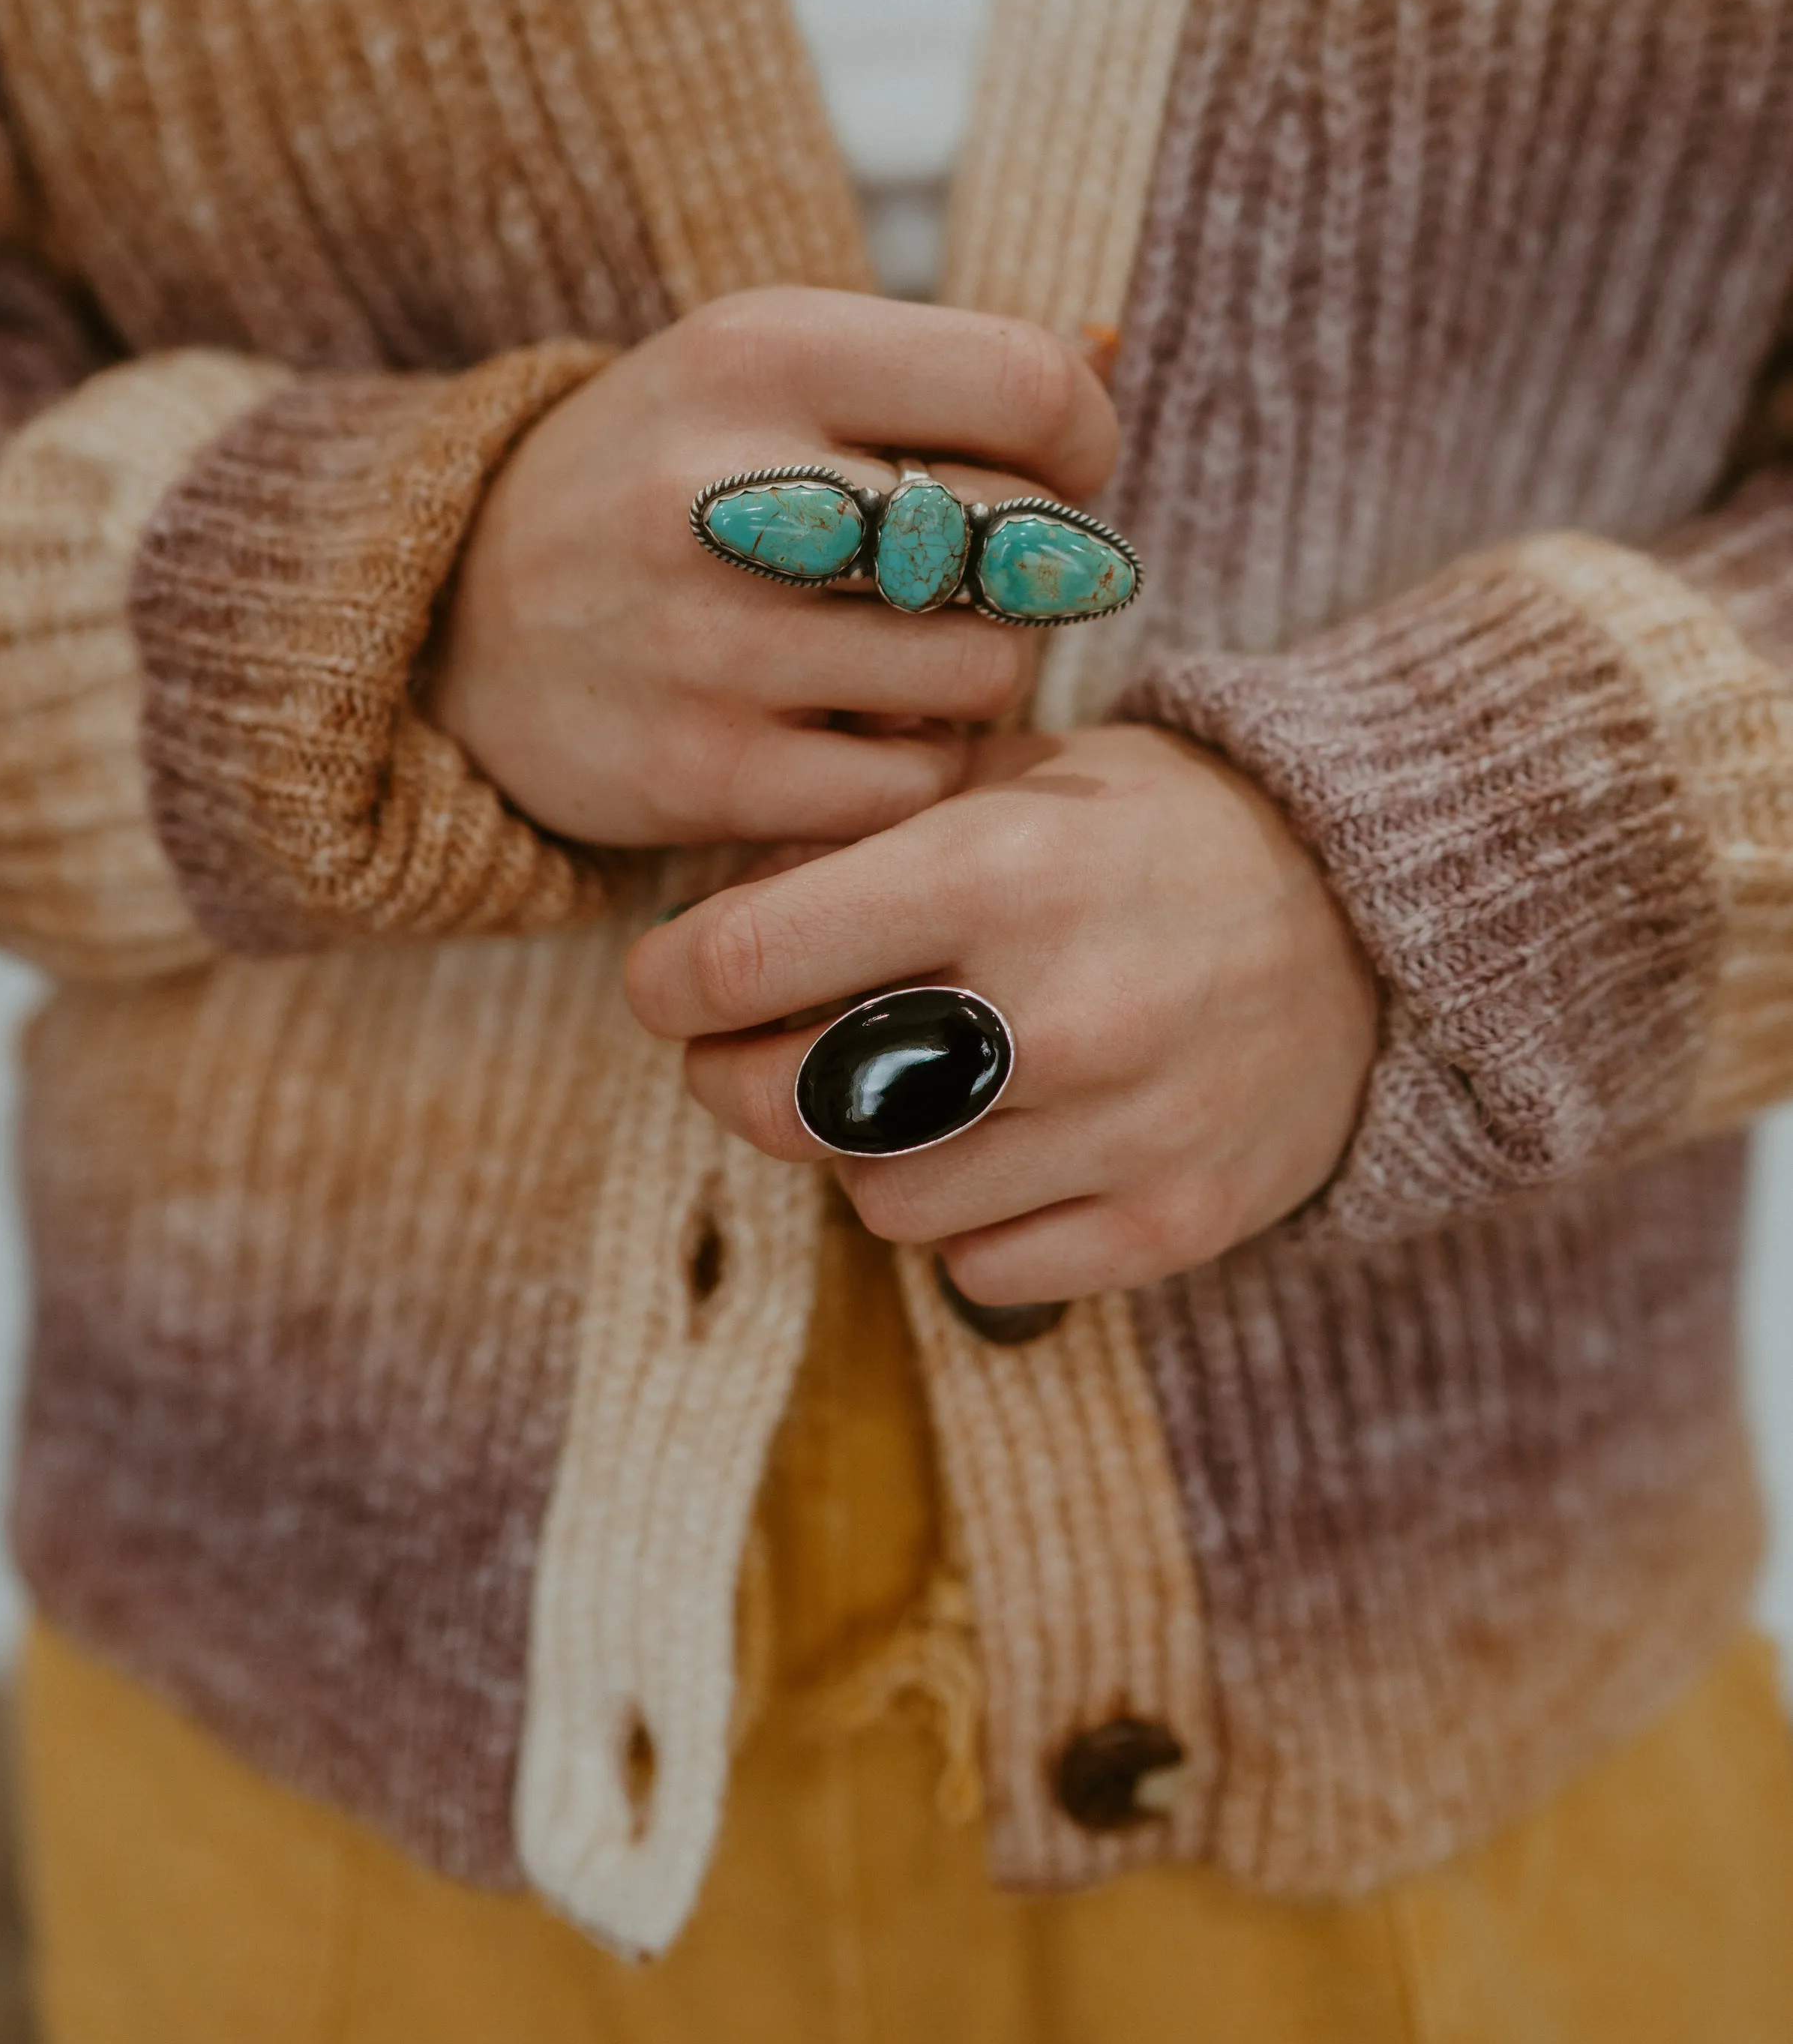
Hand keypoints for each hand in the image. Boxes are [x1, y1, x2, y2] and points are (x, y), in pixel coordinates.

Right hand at [423, 288, 1117, 846]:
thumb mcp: (767, 371)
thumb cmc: (662, 480)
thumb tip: (1115, 352)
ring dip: (978, 671)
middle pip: (1026, 538)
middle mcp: (727, 488)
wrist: (449, 621)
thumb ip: (941, 365)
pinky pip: (915, 779)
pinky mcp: (705, 774)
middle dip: (1031, 568)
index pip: (1031, 387)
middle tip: (974, 578)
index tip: (1054, 475)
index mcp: (760, 350)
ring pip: (987, 669)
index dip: (1083, 443)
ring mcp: (710, 640)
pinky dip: (915, 763)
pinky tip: (857, 729)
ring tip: (909, 652)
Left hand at [624, 725, 1379, 1301]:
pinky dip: (966, 1223)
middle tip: (739, 1053)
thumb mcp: (1021, 774)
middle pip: (786, 1103)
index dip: (669, 981)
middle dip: (733, 1079)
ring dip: (865, 1150)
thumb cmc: (1162, 833)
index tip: (665, 985)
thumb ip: (868, 831)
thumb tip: (718, 909)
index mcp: (996, 872)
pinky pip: (978, 1269)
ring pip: (876, 1199)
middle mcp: (1051, 1010)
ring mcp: (1116, 1130)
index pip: (745, 957)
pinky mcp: (1169, 1222)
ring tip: (912, 1091)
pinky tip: (1005, 1151)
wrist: (1378, 915)